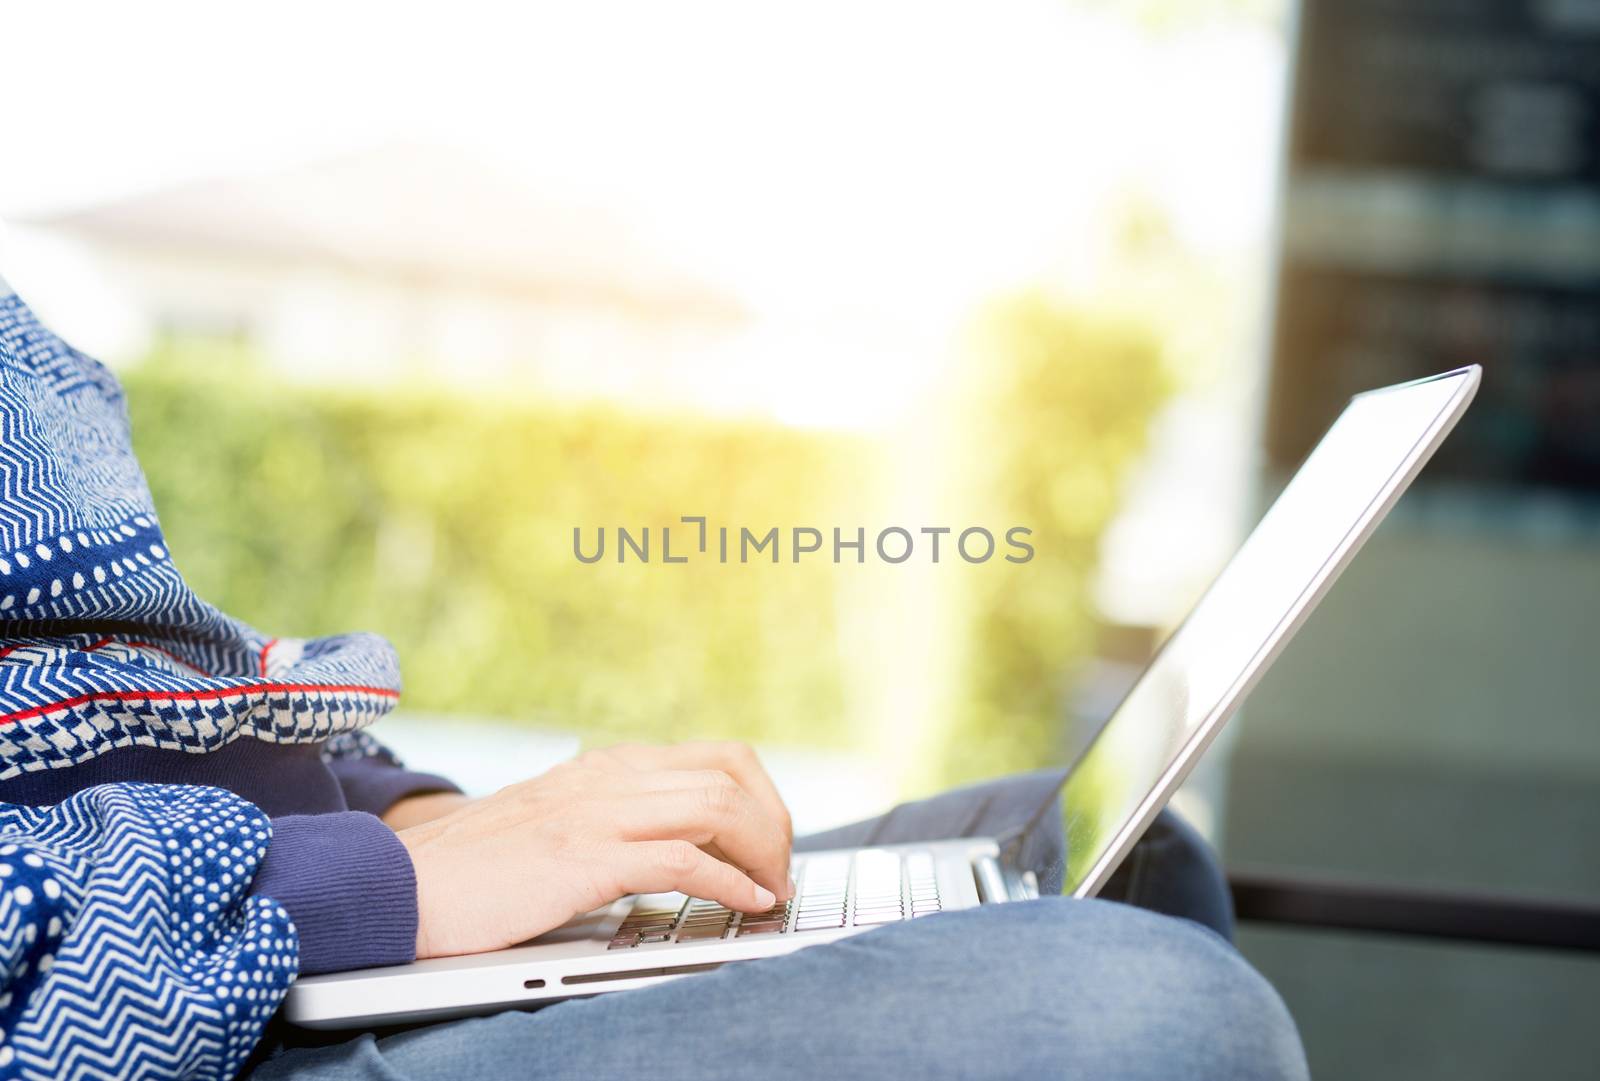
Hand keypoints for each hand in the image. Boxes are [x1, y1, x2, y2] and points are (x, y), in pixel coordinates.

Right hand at [396, 741, 794, 958]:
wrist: (398, 885)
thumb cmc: (476, 870)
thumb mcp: (558, 826)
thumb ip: (613, 824)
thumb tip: (683, 854)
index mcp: (608, 767)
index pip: (720, 757)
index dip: (765, 800)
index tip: (774, 847)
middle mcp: (609, 776)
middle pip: (733, 774)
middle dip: (776, 826)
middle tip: (782, 875)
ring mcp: (596, 812)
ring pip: (718, 807)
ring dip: (763, 852)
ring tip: (773, 892)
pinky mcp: (581, 856)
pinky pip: (681, 858)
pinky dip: (729, 883)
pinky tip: (744, 905)